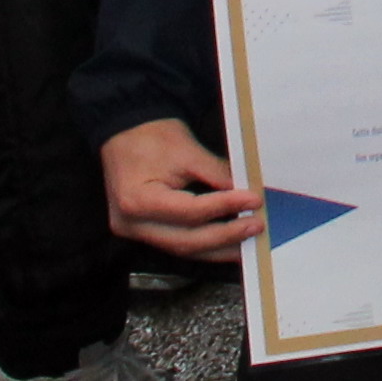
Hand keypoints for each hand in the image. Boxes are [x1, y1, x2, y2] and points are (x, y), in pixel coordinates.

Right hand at [101, 118, 260, 257]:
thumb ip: (216, 174)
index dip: (225, 207)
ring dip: (218, 247)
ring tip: (248, 241)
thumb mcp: (187, 150)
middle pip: (186, 241)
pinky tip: (227, 241)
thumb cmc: (151, 137)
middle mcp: (132, 224)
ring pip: (183, 248)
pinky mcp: (144, 231)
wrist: (125, 133)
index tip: (253, 200)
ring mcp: (135, 232)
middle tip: (256, 226)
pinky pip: (178, 242)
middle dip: (225, 236)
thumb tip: (246, 192)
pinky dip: (205, 242)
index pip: (190, 212)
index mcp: (138, 201)